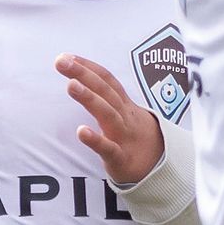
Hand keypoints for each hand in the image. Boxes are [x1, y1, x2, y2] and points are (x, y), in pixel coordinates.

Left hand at [59, 54, 163, 183]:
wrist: (161, 167)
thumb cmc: (134, 137)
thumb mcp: (124, 113)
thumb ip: (106, 98)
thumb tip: (81, 81)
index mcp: (123, 105)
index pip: (106, 80)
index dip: (88, 67)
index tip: (67, 56)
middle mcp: (124, 116)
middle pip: (105, 91)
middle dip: (84, 74)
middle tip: (62, 62)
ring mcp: (123, 136)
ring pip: (107, 114)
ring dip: (89, 98)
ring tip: (71, 85)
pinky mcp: (120, 158)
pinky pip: (108, 149)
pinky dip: (96, 140)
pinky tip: (81, 132)